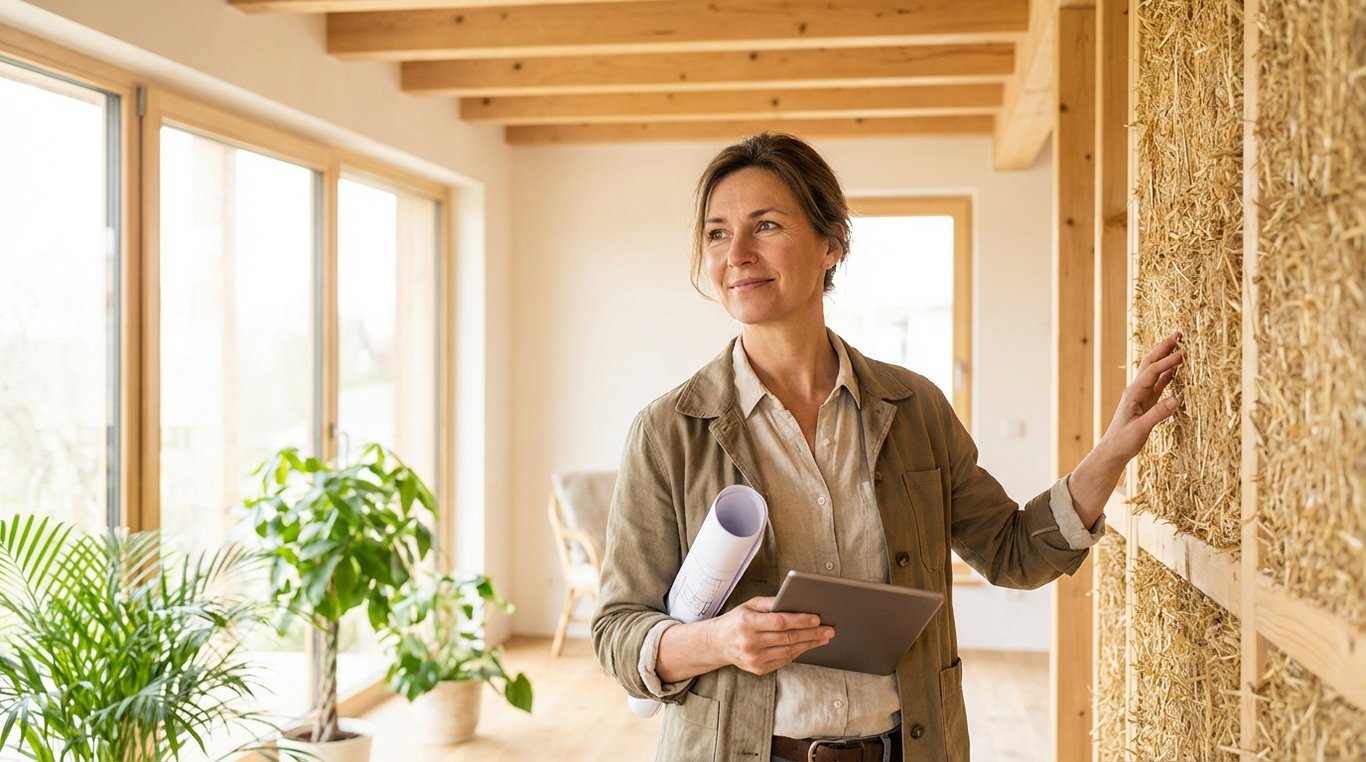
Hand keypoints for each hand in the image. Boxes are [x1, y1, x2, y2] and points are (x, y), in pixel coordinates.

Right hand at [656, 595, 832, 680]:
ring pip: (788, 651)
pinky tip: (807, 645)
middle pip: (787, 638)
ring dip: (809, 645)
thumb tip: (794, 601)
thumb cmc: (736, 620)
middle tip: (828, 630)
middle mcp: (750, 642)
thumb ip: (771, 603)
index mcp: (747, 623)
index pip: (779, 622)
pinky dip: (798, 652)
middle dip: (811, 634)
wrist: (717, 643)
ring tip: (823, 638)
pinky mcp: (758, 669)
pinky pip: (783, 660)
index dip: (800, 621)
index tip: (817, 619)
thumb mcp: (749, 605)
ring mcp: (754, 658)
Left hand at [1099, 331, 1184, 461]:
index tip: (1183, 353)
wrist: (1113, 451)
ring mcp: (1142, 395)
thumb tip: (1176, 399)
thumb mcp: (1140, 428)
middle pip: (1151, 363)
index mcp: (1133, 393)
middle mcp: (1136, 390)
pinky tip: (1177, 368)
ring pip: (1156, 371)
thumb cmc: (1123, 441)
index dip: (1167, 362)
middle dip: (1164, 348)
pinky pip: (1160, 384)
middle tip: (1178, 334)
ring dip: (1167, 357)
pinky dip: (1169, 374)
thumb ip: (1158, 414)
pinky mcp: (1147, 403)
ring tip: (1179, 344)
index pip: (1152, 372)